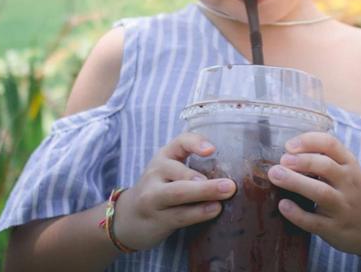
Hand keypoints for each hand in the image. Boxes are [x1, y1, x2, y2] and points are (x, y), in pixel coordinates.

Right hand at [113, 132, 236, 250]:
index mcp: (164, 156)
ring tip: (226, 195)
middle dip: (206, 180)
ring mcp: (153, 196)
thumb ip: (194, 168)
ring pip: (179, 193)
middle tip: (230, 184)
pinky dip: (199, 213)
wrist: (130, 217)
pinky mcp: (156, 218)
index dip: (196, 143)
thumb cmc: (160, 190)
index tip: (212, 150)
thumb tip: (231, 173)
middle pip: (181, 173)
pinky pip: (179, 215)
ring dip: (205, 194)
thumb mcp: (171, 172)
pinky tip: (214, 210)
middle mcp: (156, 172)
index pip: (180, 142)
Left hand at [267, 131, 360, 255]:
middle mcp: (349, 183)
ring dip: (296, 182)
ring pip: (321, 192)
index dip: (308, 141)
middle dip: (301, 161)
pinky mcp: (335, 229)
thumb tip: (286, 151)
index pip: (331, 144)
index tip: (289, 145)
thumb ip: (324, 158)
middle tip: (281, 160)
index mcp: (349, 164)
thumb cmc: (352, 191)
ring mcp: (343, 207)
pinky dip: (297, 214)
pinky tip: (283, 205)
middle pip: (325, 167)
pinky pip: (315, 222)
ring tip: (275, 175)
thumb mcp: (347, 170)